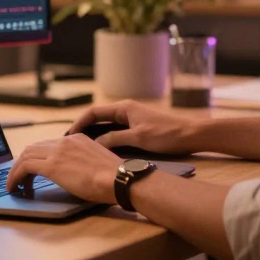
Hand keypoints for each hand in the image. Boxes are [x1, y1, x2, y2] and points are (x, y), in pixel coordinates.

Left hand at [6, 134, 121, 203]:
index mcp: (76, 139)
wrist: (119, 179)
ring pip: (25, 156)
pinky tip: (14, 188)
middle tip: (19, 178)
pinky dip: (15, 177)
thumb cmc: (114, 178)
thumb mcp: (96, 162)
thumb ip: (82, 162)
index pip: (48, 144)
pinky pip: (25, 168)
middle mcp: (65, 141)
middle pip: (33, 148)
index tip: (32, 171)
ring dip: (16, 171)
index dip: (36, 158)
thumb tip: (74, 174)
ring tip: (14, 185)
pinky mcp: (52, 166)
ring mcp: (57, 152)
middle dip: (22, 163)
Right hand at [68, 100, 198, 155]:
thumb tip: (95, 143)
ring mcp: (131, 120)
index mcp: (124, 108)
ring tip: (81, 149)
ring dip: (94, 136)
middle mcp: (126, 111)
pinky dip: (106, 140)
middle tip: (70, 144)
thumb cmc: (166, 134)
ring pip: (106, 127)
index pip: (94, 112)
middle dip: (84, 130)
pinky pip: (116, 133)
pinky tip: (100, 151)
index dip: (79, 123)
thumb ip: (115, 139)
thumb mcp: (138, 137)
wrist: (190, 135)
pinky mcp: (137, 129)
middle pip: (98, 119)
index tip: (69, 135)